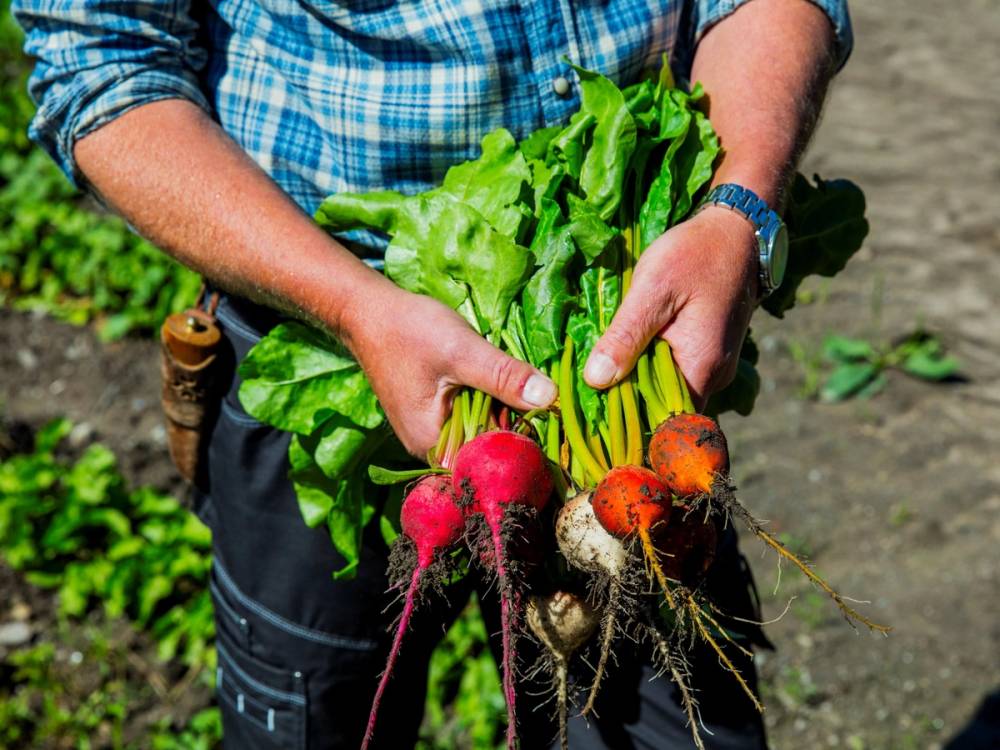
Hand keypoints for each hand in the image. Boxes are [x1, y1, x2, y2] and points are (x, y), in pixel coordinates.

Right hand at [346, 287, 556, 457]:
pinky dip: (489, 402)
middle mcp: (430, 449)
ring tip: (519, 384)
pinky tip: (498, 382)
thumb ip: (504, 377)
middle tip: (539, 393)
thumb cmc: (408, 331)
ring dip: (504, 410)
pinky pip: (472, 418)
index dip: (523, 439)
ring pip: (483, 430)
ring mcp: (431, 433)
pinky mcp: (436, 416)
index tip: (550, 417)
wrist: (370, 313)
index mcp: (432, 444)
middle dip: (515, 422)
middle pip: (488, 447)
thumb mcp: (462, 351)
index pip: (490, 458)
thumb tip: (550, 397)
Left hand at [583, 207, 757, 407]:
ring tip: (599, 374)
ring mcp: (712, 366)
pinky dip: (649, 368)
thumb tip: (595, 380)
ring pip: (667, 392)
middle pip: (663, 410)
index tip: (592, 415)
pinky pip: (675, 374)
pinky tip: (624, 355)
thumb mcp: (653, 289)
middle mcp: (713, 376)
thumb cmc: (696, 254)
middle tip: (587, 394)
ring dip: (636, 384)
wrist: (736, 232)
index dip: (627, 422)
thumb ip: (626, 336)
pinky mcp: (707, 353)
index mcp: (701, 368)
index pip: (661, 421)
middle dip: (627, 404)